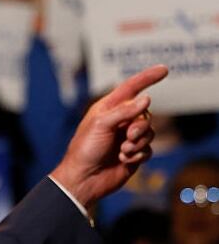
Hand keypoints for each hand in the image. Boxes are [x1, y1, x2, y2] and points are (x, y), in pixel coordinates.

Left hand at [51, 65, 167, 208]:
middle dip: (139, 125)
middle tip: (128, 136)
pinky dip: (138, 154)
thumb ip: (124, 111)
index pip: (131, 88)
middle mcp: (119, 120)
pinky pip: (148, 149)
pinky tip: (123, 160)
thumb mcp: (101, 124)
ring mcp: (127, 136)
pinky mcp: (134, 153)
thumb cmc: (85, 148)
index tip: (164, 69)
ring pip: (149, 132)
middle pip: (144, 113)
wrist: (84, 178)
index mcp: (108, 108)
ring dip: (138, 142)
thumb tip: (146, 98)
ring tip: (122, 151)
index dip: (147, 78)